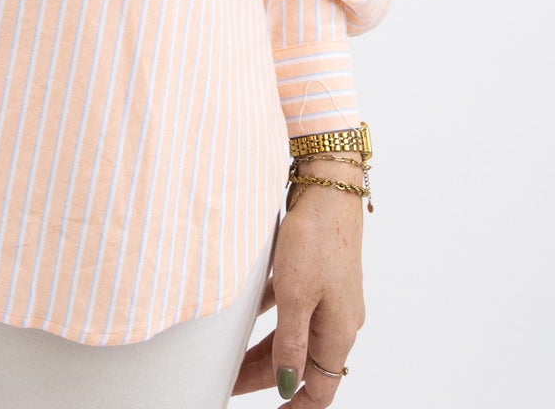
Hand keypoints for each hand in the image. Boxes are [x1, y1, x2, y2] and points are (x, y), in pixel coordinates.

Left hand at [231, 172, 364, 402]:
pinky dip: (270, 317)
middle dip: (267, 377)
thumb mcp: (296, 295)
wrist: (328, 185)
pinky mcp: (318, 274)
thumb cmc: (316, 238)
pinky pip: (292, 307)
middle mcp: (338, 319)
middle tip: (231, 384)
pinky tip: (245, 314)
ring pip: (294, 335)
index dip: (295, 408)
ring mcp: (329, 296)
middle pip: (302, 363)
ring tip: (232, 358)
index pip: (320, 389)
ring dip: (266, 349)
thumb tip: (286, 384)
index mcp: (339, 332)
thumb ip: (290, 343)